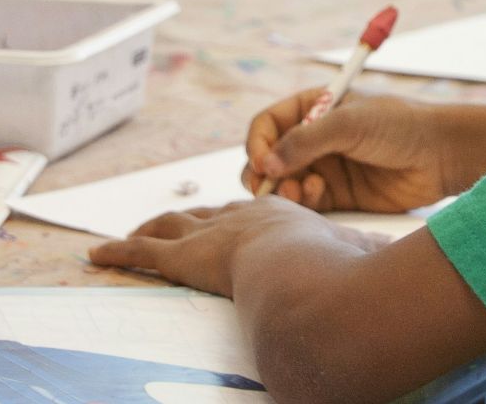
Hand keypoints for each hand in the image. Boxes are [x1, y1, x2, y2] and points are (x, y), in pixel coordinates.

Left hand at [88, 198, 346, 296]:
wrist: (304, 270)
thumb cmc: (335, 267)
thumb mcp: (355, 255)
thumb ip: (365, 253)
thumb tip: (389, 251)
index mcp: (278, 218)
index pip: (249, 214)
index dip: (235, 218)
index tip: (229, 221)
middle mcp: (238, 218)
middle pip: (204, 214)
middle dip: (188, 219)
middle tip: (173, 223)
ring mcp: (209, 235)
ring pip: (168, 228)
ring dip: (146, 232)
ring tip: (128, 236)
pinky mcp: (183, 258)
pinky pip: (142, 254)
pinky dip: (117, 253)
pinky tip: (95, 255)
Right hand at [244, 89, 451, 212]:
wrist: (442, 156)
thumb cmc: (399, 126)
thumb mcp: (349, 124)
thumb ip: (304, 141)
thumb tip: (264, 164)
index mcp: (314, 107)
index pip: (268, 124)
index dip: (257, 142)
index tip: (260, 161)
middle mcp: (314, 138)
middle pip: (269, 157)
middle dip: (262, 172)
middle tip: (267, 186)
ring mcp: (325, 167)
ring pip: (284, 183)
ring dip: (282, 189)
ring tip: (299, 190)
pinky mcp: (339, 195)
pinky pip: (306, 202)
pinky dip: (302, 201)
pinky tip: (315, 194)